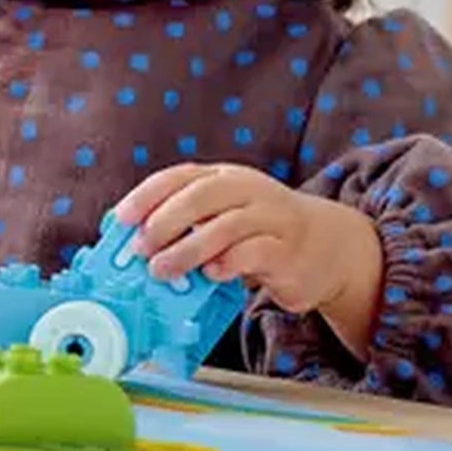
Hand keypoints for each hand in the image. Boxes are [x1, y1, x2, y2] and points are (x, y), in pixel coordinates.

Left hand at [117, 163, 385, 360]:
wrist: (330, 248)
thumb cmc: (260, 234)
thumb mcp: (222, 220)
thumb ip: (187, 226)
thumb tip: (133, 243)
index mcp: (224, 177)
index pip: (179, 177)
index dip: (146, 196)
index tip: (121, 219)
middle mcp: (248, 190)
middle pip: (200, 196)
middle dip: (163, 223)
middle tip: (140, 249)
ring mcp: (272, 217)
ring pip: (225, 226)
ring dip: (187, 250)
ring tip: (162, 271)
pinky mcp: (289, 251)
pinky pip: (255, 252)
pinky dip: (228, 263)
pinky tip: (211, 274)